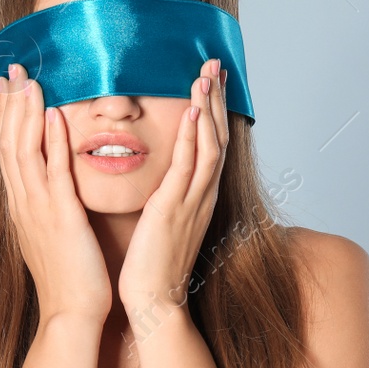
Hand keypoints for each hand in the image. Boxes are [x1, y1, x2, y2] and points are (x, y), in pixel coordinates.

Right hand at [0, 63, 111, 321]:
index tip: (8, 86)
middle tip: (11, 68)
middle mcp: (24, 203)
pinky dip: (51, 141)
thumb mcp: (53, 234)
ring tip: (29, 80)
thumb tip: (54, 184)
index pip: (9, 151)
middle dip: (10, 104)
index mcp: (22, 206)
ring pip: (25, 150)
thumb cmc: (69, 279)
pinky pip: (54, 172)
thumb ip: (51, 205)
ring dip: (26, 112)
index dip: (7, 116)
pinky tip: (54, 115)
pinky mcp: (61, 217)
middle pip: (10, 143)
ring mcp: (39, 209)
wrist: (71, 313)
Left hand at [117, 58, 228, 318]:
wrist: (152, 304)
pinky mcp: (174, 210)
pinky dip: (194, 137)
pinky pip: (189, 167)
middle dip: (217, 98)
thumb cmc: (151, 269)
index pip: (210, 144)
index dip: (212, 110)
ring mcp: (192, 202)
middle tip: (215, 63)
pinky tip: (193, 112)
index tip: (210, 80)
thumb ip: (163, 199)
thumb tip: (157, 182)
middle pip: (217, 136)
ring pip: (209, 144)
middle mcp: (201, 196)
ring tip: (206, 75)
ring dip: (209, 107)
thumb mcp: (161, 224)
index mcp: (197, 198)